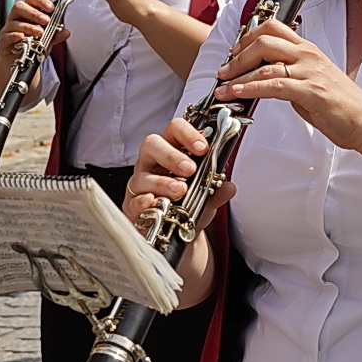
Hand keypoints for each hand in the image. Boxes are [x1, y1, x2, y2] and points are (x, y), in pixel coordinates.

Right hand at [0, 0, 67, 61]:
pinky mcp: (2, 42)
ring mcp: (7, 29)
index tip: (51, 7)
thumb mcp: (47, 40)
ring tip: (40, 33)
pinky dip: (15, 36)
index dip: (40, 0)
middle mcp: (15, 18)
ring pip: (14, 22)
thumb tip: (67, 32)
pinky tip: (22, 38)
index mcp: (26, 13)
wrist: (21, 64)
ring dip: (28, 27)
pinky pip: (6, 36)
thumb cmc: (33, 47)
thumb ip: (55, 35)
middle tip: (46, 20)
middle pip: (19, 6)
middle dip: (34, 13)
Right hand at [125, 117, 237, 234]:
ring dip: (162, 182)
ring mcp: (140, 183)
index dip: (188, 134)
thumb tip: (229, 187)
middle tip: (190, 169)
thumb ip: (216, 191)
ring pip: (142, 175)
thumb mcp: (206, 197)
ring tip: (180, 190)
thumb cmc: (187, 205)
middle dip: (172, 155)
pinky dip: (143, 201)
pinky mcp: (132, 205)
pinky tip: (153, 202)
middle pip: (152, 144)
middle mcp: (152, 163)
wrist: (175, 232)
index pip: (175, 129)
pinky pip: (133, 200)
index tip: (203, 148)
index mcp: (171, 151)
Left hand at [211, 19, 361, 151]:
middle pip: (264, 41)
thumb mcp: (312, 83)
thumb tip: (267, 81)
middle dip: (238, 55)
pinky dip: (250, 88)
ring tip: (223, 87)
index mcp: (308, 50)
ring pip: (265, 64)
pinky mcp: (310, 91)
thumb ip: (290, 78)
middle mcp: (308, 56)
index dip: (249, 36)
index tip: (234, 52)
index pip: (273, 28)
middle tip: (224, 70)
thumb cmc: (341, 106)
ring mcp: (309, 72)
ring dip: (238, 76)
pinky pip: (273, 85)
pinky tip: (237, 94)